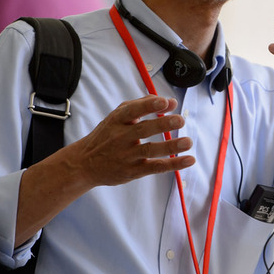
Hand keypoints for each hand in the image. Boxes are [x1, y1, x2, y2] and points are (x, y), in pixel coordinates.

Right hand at [71, 95, 194, 187]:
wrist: (84, 164)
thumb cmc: (107, 135)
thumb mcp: (117, 116)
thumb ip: (142, 105)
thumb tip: (169, 101)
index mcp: (117, 120)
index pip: (132, 110)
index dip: (148, 106)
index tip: (164, 102)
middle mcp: (121, 137)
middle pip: (143, 130)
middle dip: (163, 124)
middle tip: (180, 120)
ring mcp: (127, 155)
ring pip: (150, 150)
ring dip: (170, 146)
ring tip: (188, 142)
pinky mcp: (133, 171)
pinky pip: (155, 167)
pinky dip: (173, 164)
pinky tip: (188, 160)